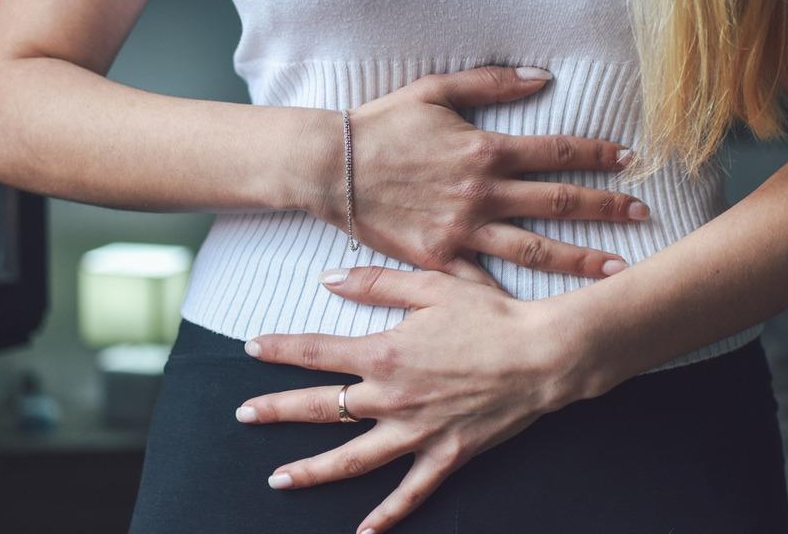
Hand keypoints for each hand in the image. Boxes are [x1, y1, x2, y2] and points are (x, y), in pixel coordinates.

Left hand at [237, 265, 582, 533]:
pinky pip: (411, 492)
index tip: (252, 348)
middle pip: (322, 408)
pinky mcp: (447, 455)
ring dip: (312, 471)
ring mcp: (418, 432)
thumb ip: (376, 283)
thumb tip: (328, 279)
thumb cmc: (491, 315)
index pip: (316, 351)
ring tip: (279, 480)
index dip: (280, 349)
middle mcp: (392, 398)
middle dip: (277, 410)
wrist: (543, 355)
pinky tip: (363, 533)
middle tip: (244, 415)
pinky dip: (387, 515)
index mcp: (385, 353)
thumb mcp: (433, 284)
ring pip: (353, 459)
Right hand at [309, 65, 648, 283]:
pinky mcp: (439, 259)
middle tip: (642, 215)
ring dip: (579, 258)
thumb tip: (543, 76)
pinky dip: (513, 296)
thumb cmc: (382, 125)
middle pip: (558, 202)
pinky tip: (544, 308)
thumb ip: (492, 83)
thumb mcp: (435, 91)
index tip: (630, 160)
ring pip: (533, 249)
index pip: (557, 151)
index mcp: (485, 149)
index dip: (598, 155)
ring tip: (617, 269)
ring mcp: (462, 230)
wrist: (330, 168)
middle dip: (606, 208)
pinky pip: (483, 280)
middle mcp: (482, 193)